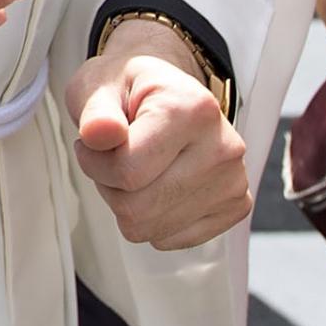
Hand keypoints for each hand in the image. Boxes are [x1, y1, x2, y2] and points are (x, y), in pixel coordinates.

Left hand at [68, 23, 249, 249]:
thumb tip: (98, 133)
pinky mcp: (236, 206)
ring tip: (133, 167)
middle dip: (108, 187)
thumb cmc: (127, 90)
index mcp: (191, 109)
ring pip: (153, 228)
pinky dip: (152, 219)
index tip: (90, 143)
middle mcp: (223, 146)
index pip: (128, 171)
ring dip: (128, 204)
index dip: (92, 163)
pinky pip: (173, 239)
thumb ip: (94, 112)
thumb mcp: (97, 86)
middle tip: (110, 157)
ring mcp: (234, 180)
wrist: (164, 92)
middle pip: (139, 207)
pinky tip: (154, 184)